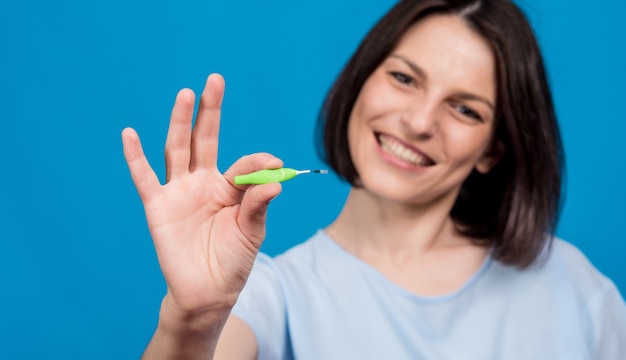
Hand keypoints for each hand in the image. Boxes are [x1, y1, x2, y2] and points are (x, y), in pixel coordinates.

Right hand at [122, 74, 281, 315]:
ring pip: (178, 149)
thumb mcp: (252, 232)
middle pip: (205, 139)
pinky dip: (135, 157)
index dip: (258, 160)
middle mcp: (203, 183)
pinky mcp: (158, 207)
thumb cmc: (233, 261)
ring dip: (180, 122)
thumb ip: (258, 204)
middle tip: (215, 80)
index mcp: (230, 187)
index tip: (275, 162)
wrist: (208, 292)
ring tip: (186, 94)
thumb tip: (275, 177)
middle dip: (209, 111)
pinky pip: (145, 178)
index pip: (243, 162)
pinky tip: (129, 134)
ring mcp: (179, 192)